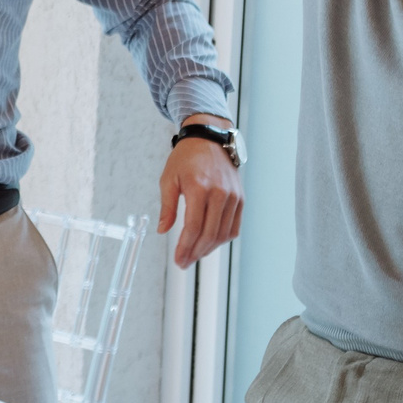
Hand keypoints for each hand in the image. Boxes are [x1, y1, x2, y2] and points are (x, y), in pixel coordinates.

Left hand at [157, 117, 242, 266]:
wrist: (210, 140)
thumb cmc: (186, 159)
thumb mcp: (168, 179)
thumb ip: (167, 207)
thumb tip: (162, 230)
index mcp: (199, 187)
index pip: (194, 227)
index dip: (185, 247)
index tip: (178, 260)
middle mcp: (220, 193)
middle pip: (209, 234)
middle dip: (195, 253)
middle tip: (184, 263)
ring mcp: (233, 197)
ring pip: (223, 233)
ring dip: (209, 249)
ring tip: (194, 255)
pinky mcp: (240, 199)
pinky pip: (234, 227)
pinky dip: (222, 239)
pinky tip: (209, 244)